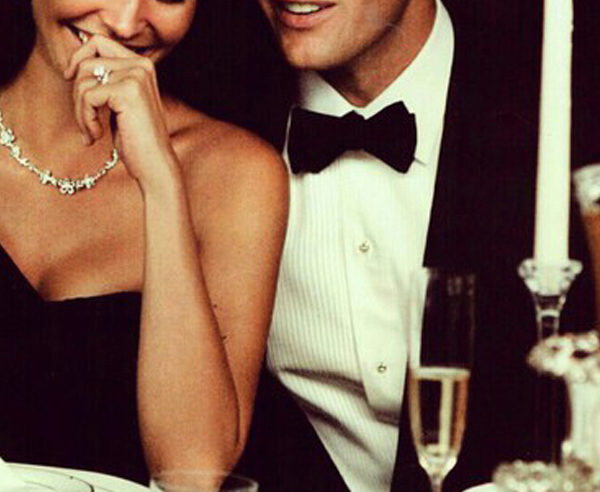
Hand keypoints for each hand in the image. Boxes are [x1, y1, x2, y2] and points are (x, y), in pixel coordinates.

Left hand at [64, 35, 178, 189]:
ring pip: (84, 81)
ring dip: (80, 112)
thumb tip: (75, 65)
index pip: (98, 43)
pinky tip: (96, 136)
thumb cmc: (136, 139)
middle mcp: (141, 65)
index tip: (68, 77)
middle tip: (85, 121)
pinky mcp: (127, 91)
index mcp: (142, 64)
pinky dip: (86, 119)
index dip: (78, 57)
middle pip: (87, 63)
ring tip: (91, 132)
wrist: (155, 164)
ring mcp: (136, 76)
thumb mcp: (120, 104)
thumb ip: (106, 81)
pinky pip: (88, 96)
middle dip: (77, 94)